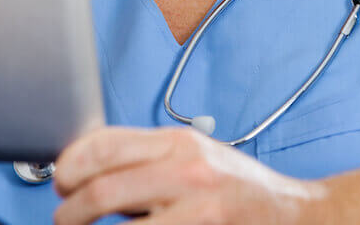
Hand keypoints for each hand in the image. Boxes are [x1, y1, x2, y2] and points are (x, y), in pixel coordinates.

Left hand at [52, 126, 327, 224]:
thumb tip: (87, 168)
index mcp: (180, 143)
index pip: (105, 144)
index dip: (70, 164)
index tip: (60, 180)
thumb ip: (148, 159)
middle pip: (103, 190)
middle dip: (69, 211)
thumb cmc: (239, 191)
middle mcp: (188, 169)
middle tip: (63, 217)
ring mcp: (198, 208)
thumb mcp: (194, 158)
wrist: (298, 217)